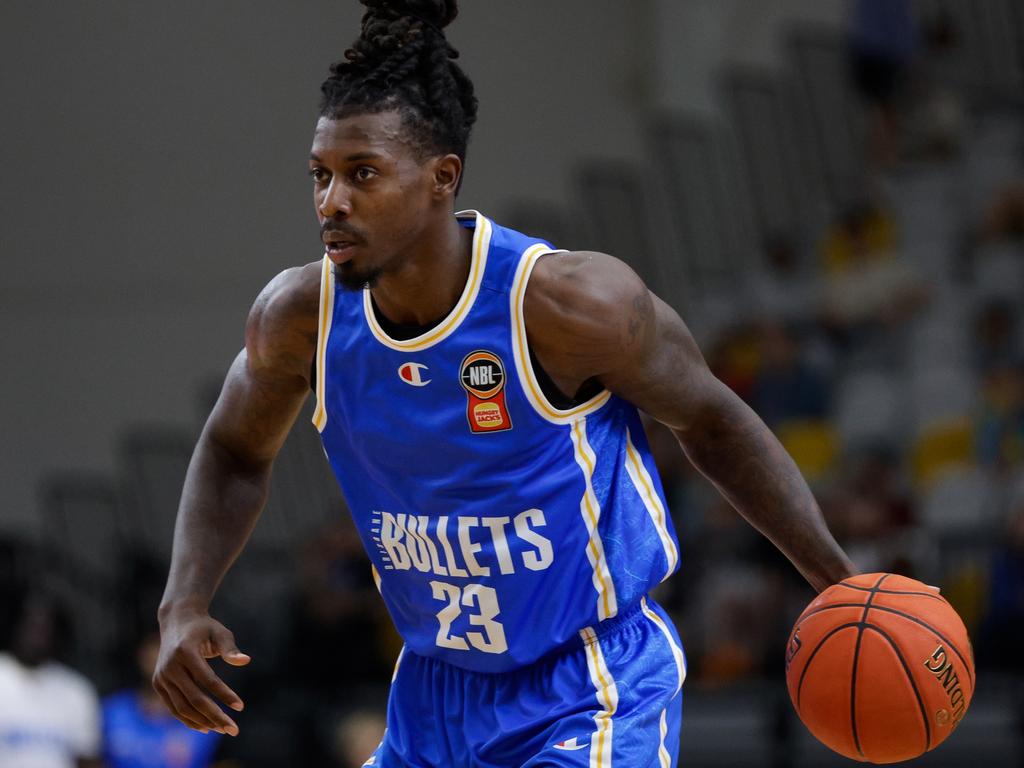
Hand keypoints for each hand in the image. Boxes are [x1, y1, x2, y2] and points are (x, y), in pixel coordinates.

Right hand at [153, 608, 249, 734]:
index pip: (207, 680)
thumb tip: (245, 661)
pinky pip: (173, 707)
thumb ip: (230, 648)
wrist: (176, 621)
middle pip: (194, 699)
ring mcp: (161, 676)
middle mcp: (170, 666)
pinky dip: (188, 719)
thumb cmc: (204, 627)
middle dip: (215, 716)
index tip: (241, 706)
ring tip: (222, 729)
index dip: (224, 695)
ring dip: (203, 721)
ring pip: (182, 707)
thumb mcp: (220, 632)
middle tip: (233, 729)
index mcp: (185, 651)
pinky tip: (205, 727)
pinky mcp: (158, 683)